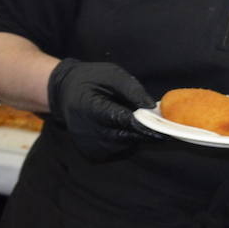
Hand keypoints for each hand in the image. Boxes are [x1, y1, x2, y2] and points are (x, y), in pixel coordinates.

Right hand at [47, 58, 161, 160]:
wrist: (64, 93)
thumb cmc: (91, 80)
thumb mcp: (112, 74)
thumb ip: (132, 89)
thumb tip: (152, 107)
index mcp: (91, 107)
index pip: (122, 121)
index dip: (144, 127)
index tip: (164, 131)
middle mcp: (87, 130)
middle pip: (125, 137)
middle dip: (144, 131)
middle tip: (158, 123)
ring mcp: (88, 144)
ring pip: (123, 146)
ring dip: (134, 136)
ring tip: (132, 119)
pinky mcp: (90, 152)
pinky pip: (116, 150)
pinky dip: (124, 141)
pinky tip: (120, 127)